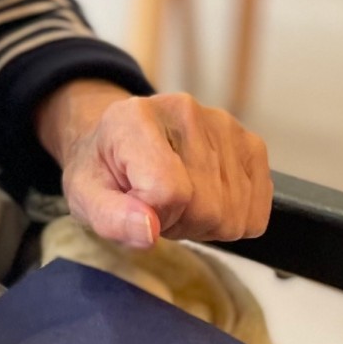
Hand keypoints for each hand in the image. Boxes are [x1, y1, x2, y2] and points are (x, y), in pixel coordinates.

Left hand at [34, 81, 271, 250]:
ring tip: (178, 200)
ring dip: (204, 223)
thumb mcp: (85, 196)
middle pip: (206, 208)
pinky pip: (256, 213)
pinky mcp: (251, 144)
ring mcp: (225, 125)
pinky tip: (205, 198)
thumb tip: (148, 231)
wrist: (120, 140)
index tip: (138, 208)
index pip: (169, 191)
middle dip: (180, 223)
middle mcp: (186, 112)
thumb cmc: (103, 170)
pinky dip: (232, 219)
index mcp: (135, 119)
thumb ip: (110, 217)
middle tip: (157, 206)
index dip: (154, 217)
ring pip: (233, 216)